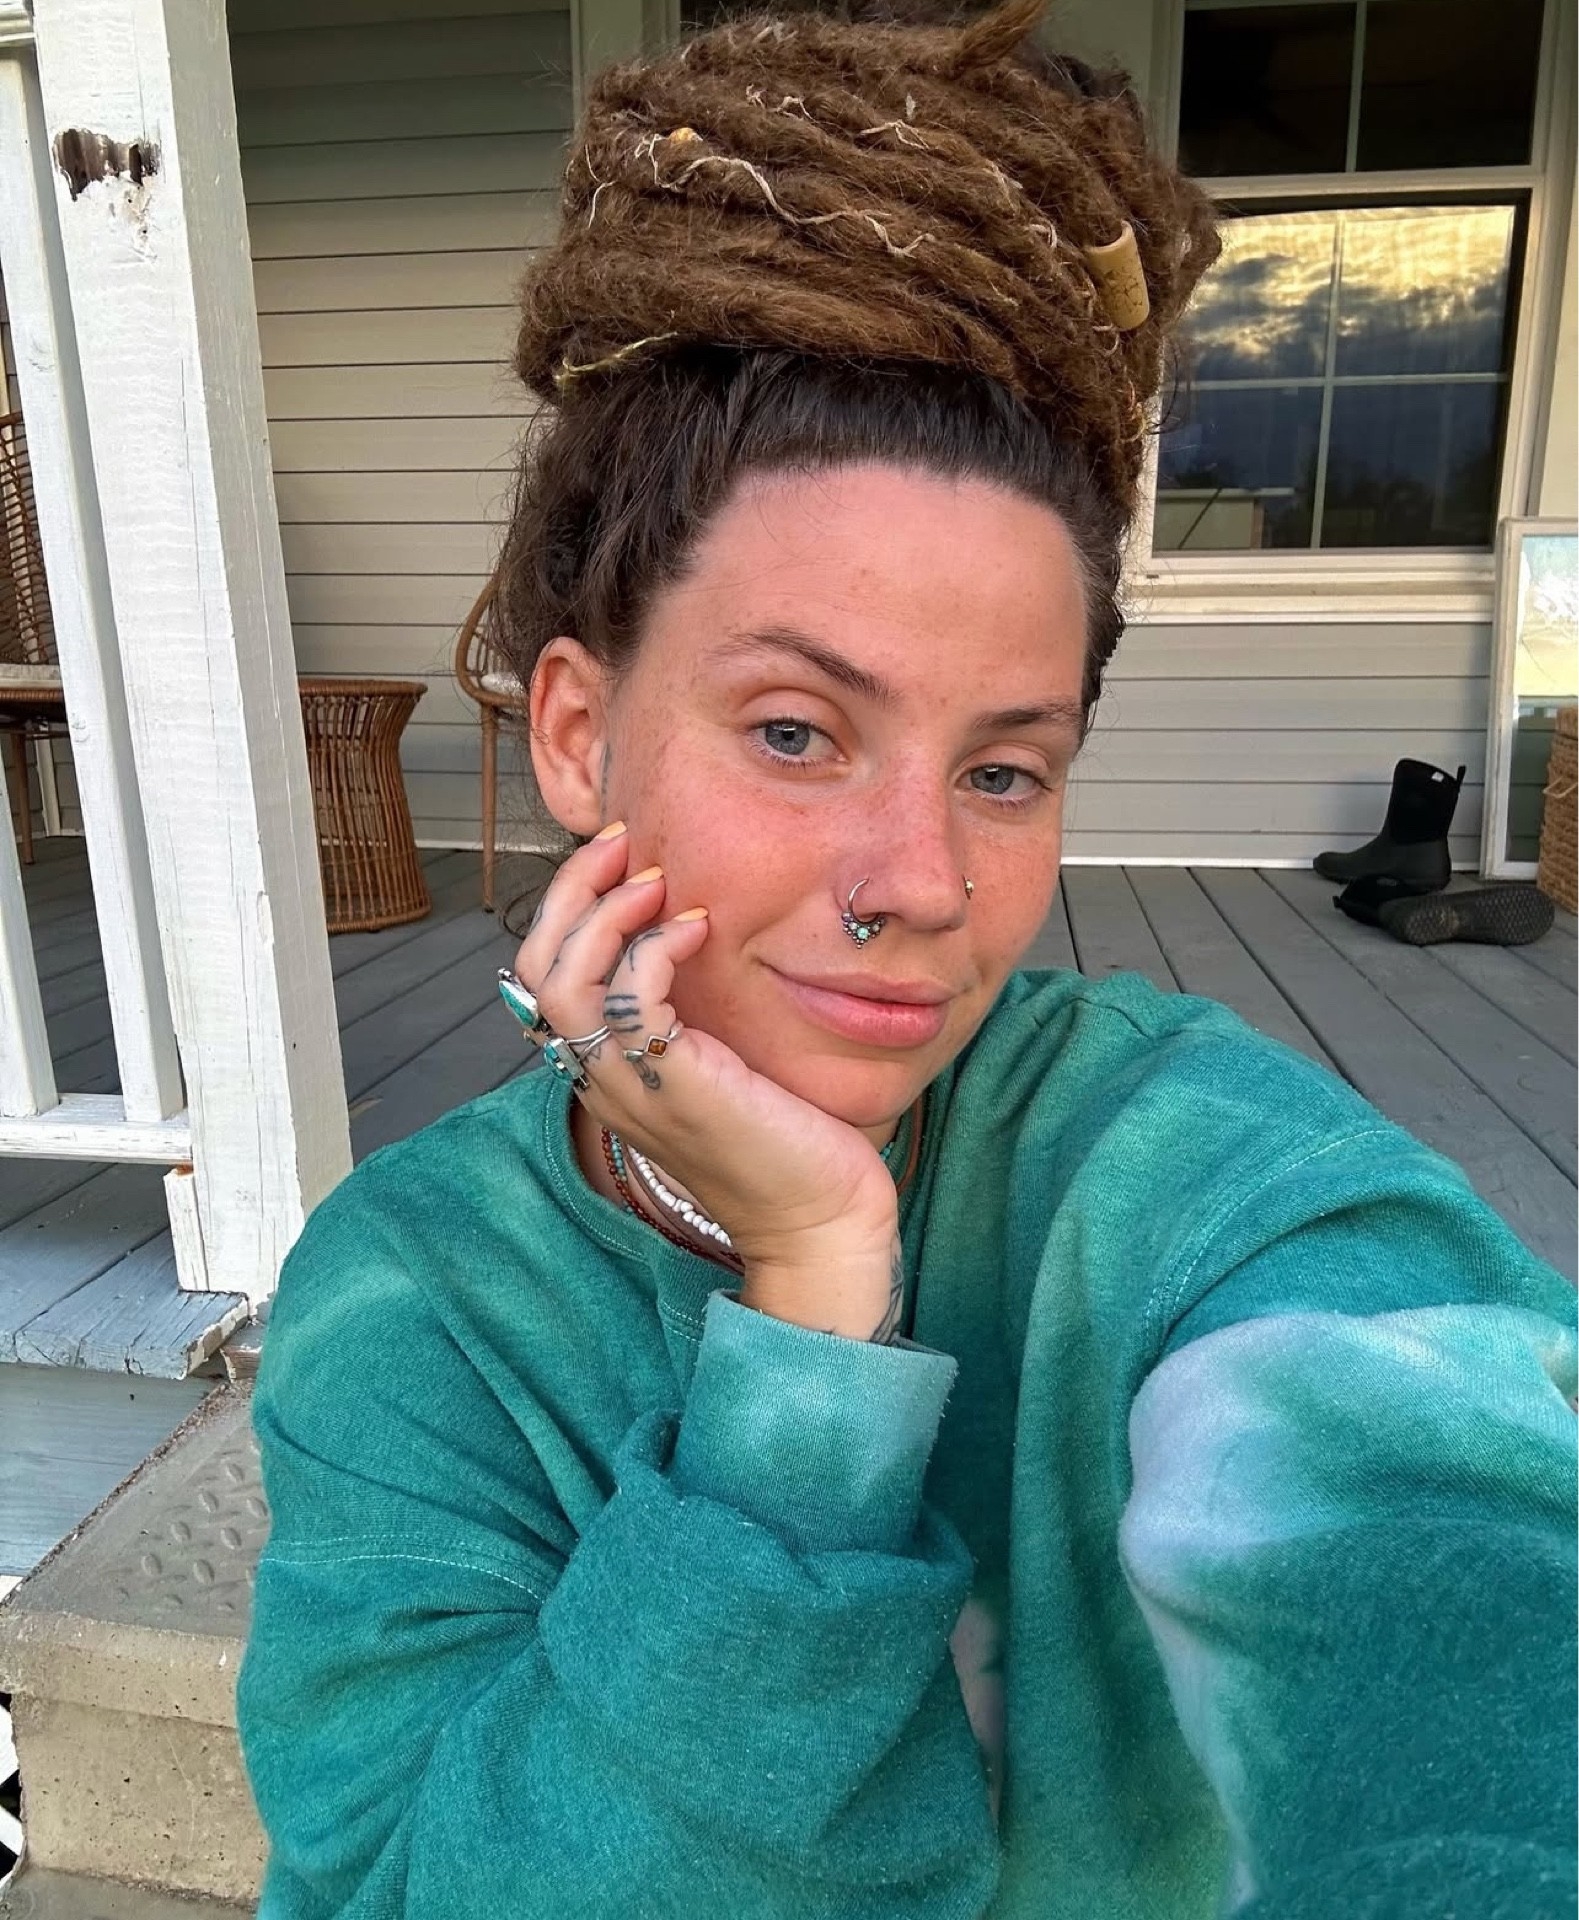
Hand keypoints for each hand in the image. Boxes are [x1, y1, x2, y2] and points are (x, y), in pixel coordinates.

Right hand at [509, 826, 901, 1333]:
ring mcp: (629, 1087)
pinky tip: (698, 928)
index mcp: (607, 1074)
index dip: (568, 909)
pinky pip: (627, 997)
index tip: (620, 862)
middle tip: (620, 842)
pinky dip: (653, 946)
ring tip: (653, 880)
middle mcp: (602, 1081)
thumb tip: (693, 937)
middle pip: (534, 969)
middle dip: (569, 891)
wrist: (824, 1220)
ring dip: (601, 912)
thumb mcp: (725, 1065)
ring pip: (559, 981)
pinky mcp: (672, 1085)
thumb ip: (692, 1017)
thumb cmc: (790, 1142)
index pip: (541, 978)